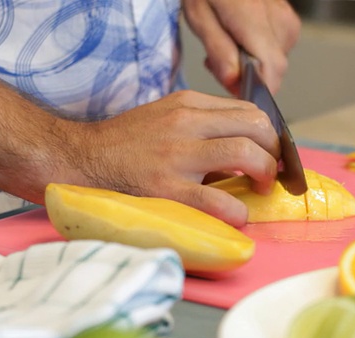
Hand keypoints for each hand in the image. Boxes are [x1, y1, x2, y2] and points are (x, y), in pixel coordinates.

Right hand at [67, 90, 279, 226]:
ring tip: (259, 189)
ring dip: (264, 174)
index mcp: (187, 104)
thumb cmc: (126, 144)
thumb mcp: (166, 119)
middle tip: (269, 172)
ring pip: (245, 154)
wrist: (80, 160)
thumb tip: (245, 153)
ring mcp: (177, 155)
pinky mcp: (167, 190)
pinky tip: (235, 216)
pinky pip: (219, 201)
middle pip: (256, 126)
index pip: (248, 110)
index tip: (269, 153)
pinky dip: (237, 211)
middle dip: (274, 151)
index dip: (268, 134)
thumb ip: (203, 128)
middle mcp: (185, 123)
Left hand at [183, 0, 300, 94]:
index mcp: (256, 20)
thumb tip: (234, 82)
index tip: (234, 90)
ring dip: (250, 64)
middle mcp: (280, 22)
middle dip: (247, 76)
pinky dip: (257, 51)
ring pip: (274, 63)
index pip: (272, 72)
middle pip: (273, 71)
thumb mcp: (199, 16)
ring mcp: (288, 20)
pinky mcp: (288, 21)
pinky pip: (276, 50)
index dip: (254, 88)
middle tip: (218, 61)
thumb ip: (218, 51)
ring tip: (226, 44)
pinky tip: (239, 37)